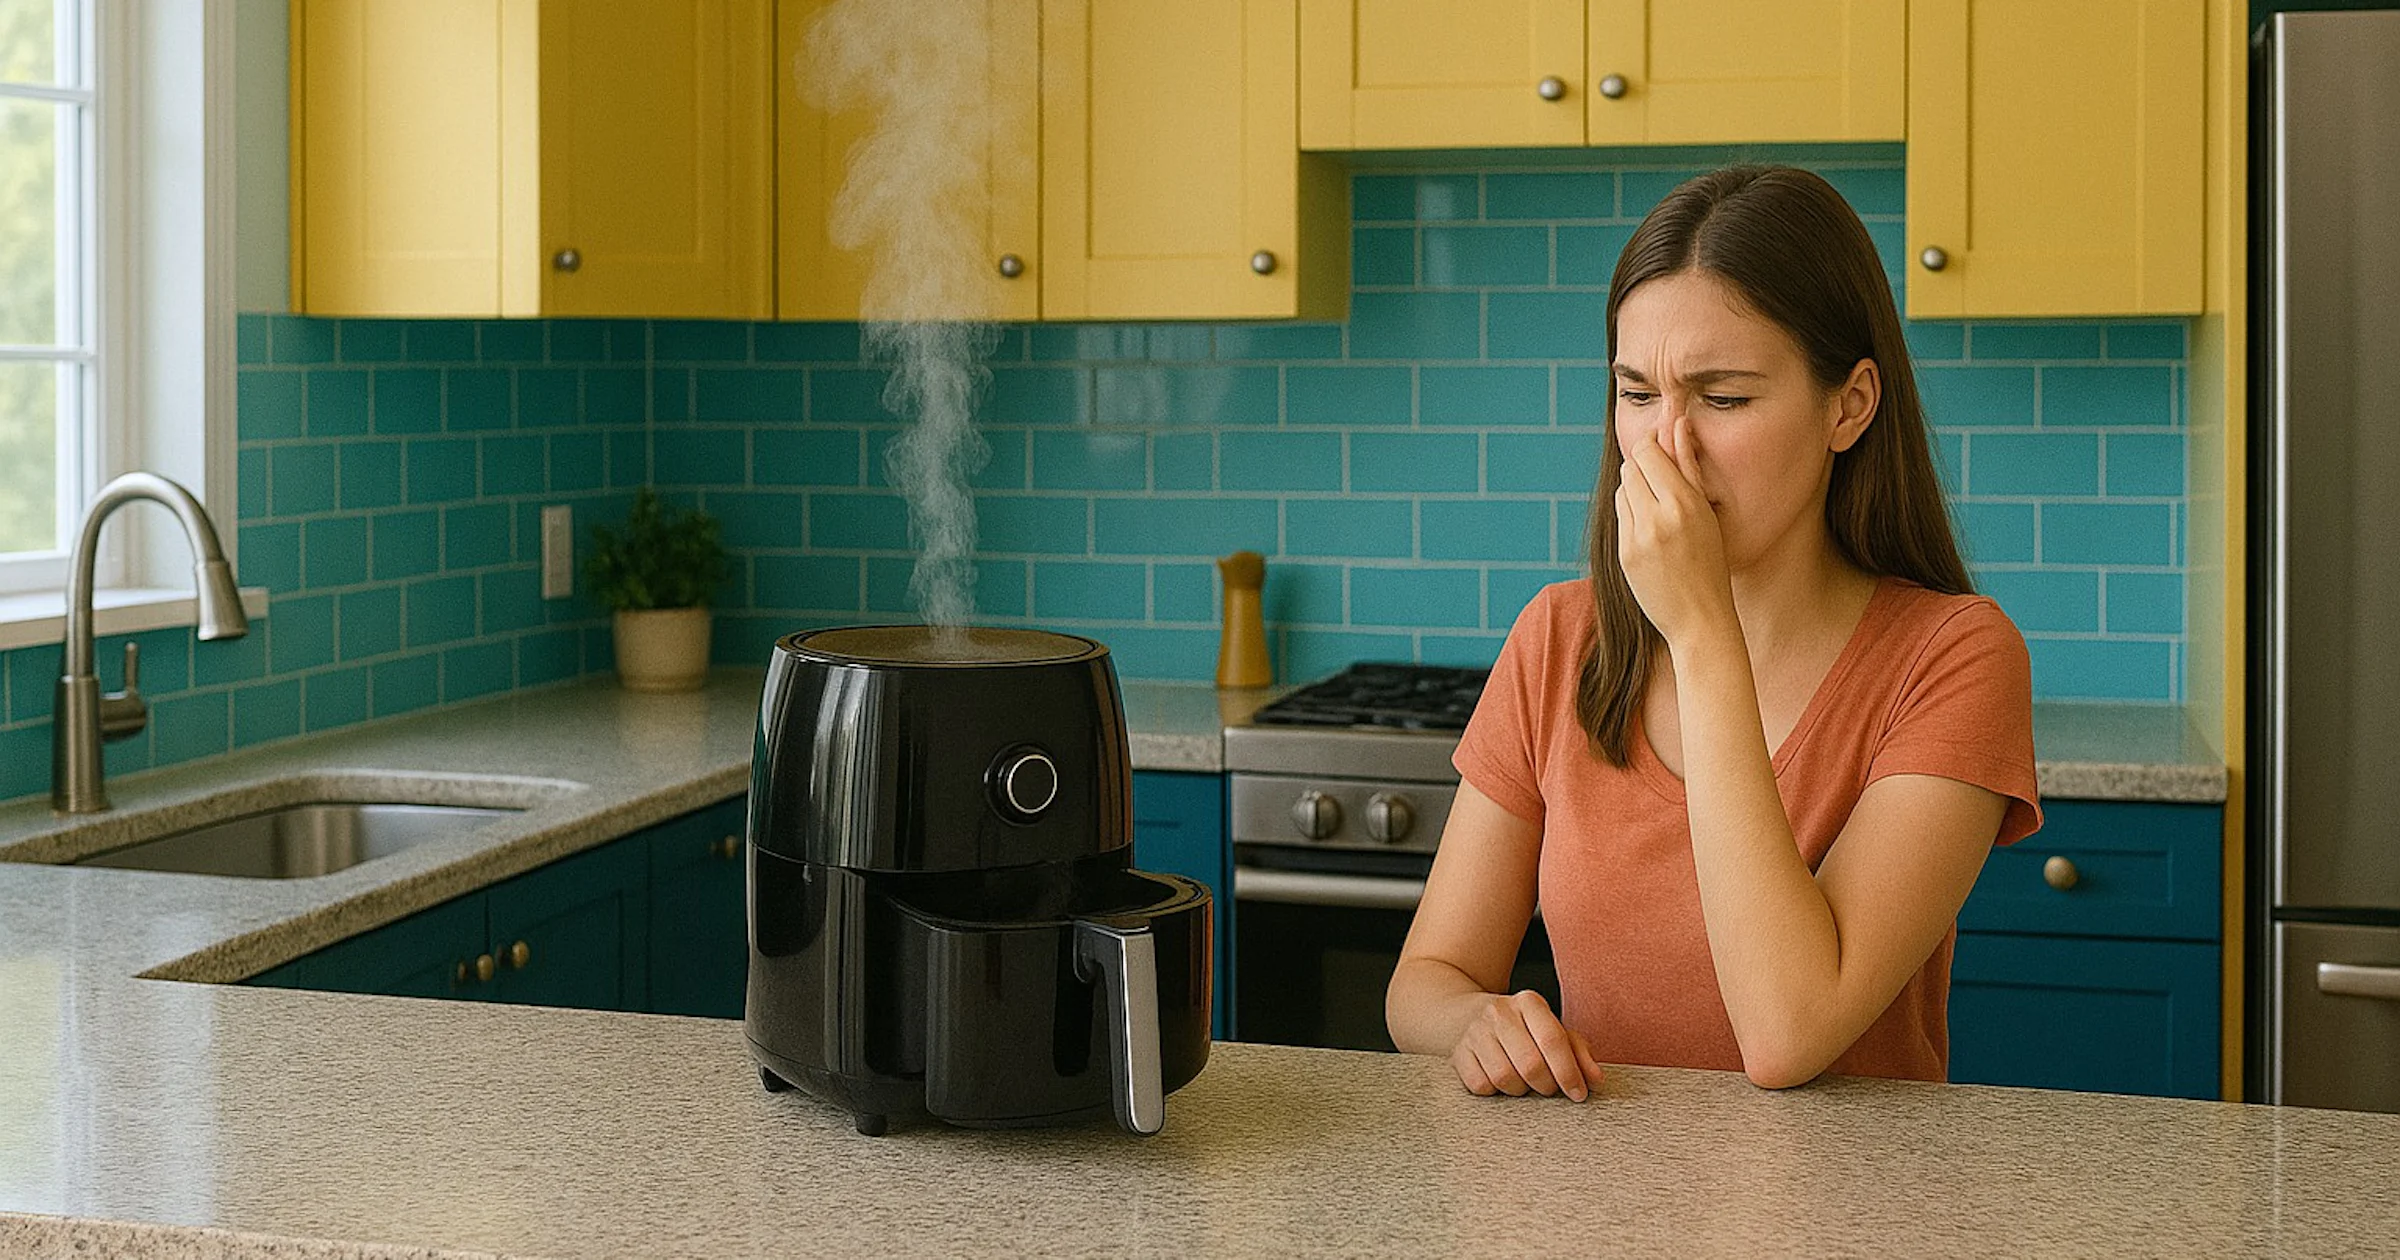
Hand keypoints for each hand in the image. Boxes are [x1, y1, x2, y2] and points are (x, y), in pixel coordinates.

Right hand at [1449, 990, 1606, 1100]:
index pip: (1553, 1040)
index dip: (1569, 1072)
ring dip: (1520, 1090)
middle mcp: (1499, 1012)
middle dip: (1547, 1086)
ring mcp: (1475, 1032)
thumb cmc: (1519, 1028)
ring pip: (1505, 1078)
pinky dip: (1495, 1091)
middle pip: (1531, 1064)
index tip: (1579, 1094)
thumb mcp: (1551, 1030)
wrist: (1463, 1016)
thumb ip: (1578, 1052)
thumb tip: (1595, 1080)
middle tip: (1549, 1088)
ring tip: (1524, 1082)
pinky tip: (1499, 1080)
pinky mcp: (1458, 1053)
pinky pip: (1481, 1085)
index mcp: (1529, 1002)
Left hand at [1614, 411, 1735, 646]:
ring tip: (1659, 504)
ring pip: (1622, 490)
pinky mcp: (1624, 554)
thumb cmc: (1711, 562)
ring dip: (1635, 488)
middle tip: (1660, 473)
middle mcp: (1657, 519)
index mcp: (1684, 505)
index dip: (1649, 442)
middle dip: (1642, 464)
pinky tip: (1651, 527)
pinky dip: (1632, 513)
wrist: (1699, 619)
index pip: (1648, 452)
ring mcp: (1636, 538)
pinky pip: (1621, 516)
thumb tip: (1678, 423)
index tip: (1658, 442)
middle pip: (1631, 468)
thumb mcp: (1708, 512)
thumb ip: (1690, 467)